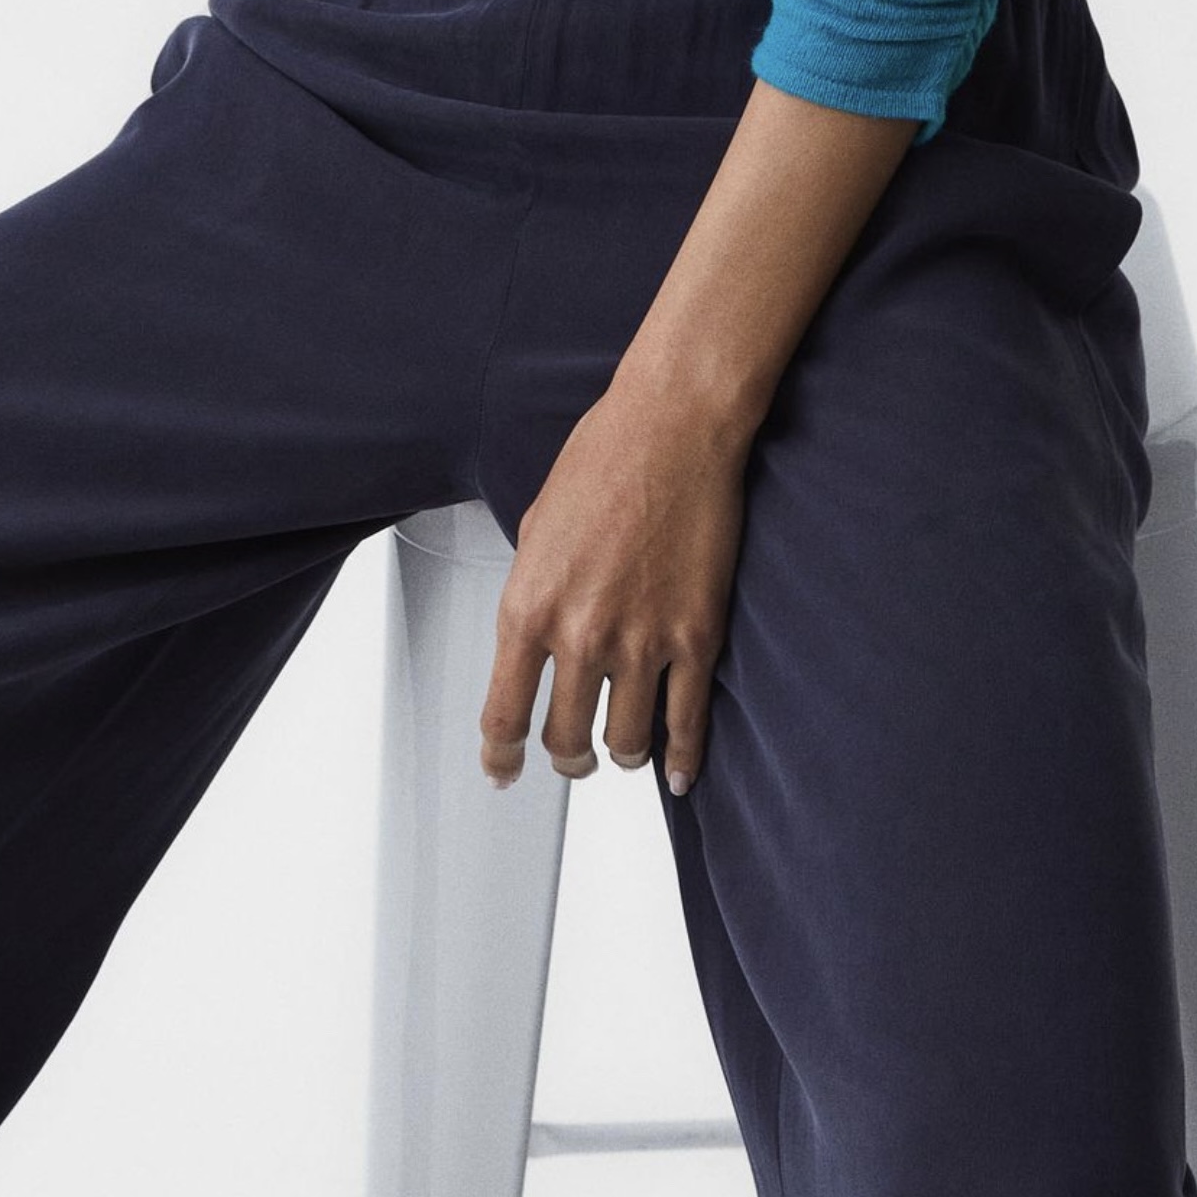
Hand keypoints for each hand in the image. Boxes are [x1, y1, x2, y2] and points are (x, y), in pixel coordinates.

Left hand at [478, 372, 749, 798]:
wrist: (673, 427)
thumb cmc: (605, 456)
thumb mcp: (538, 528)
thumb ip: (534, 593)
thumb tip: (539, 636)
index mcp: (528, 606)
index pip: (503, 713)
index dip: (501, 756)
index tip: (503, 770)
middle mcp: (580, 636)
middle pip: (566, 739)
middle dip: (567, 758)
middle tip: (572, 756)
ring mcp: (642, 642)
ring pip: (626, 742)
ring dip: (621, 755)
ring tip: (623, 751)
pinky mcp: (696, 636)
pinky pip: (686, 722)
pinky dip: (682, 758)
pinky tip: (677, 770)